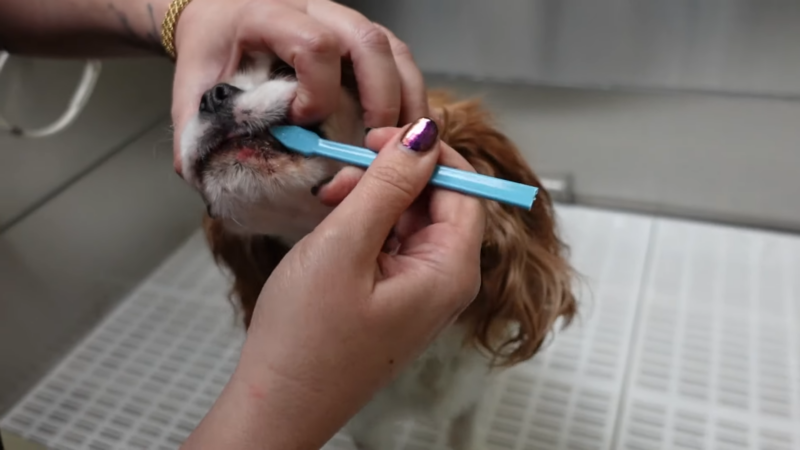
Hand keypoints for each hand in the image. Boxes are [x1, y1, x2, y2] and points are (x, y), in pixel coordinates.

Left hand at [169, 0, 427, 172]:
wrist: (219, 19)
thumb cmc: (211, 54)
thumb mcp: (193, 92)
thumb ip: (198, 133)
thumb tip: (207, 180)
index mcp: (267, 15)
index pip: (313, 44)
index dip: (319, 90)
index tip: (302, 122)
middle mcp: (315, 8)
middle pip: (370, 41)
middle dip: (382, 99)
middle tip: (374, 145)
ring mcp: (344, 19)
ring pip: (395, 48)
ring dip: (407, 100)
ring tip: (400, 145)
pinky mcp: (362, 36)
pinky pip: (401, 59)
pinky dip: (410, 97)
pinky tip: (403, 132)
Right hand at [183, 119, 483, 449]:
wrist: (277, 404)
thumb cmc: (306, 340)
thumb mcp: (345, 246)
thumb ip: (387, 185)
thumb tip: (425, 135)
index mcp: (450, 271)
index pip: (464, 188)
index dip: (427, 154)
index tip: (382, 135)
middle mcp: (445, 282)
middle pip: (438, 201)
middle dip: (392, 175)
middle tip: (343, 168)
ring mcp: (420, 291)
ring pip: (411, 218)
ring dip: (373, 197)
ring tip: (328, 199)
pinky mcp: (394, 296)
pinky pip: (392, 242)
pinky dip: (365, 222)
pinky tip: (334, 220)